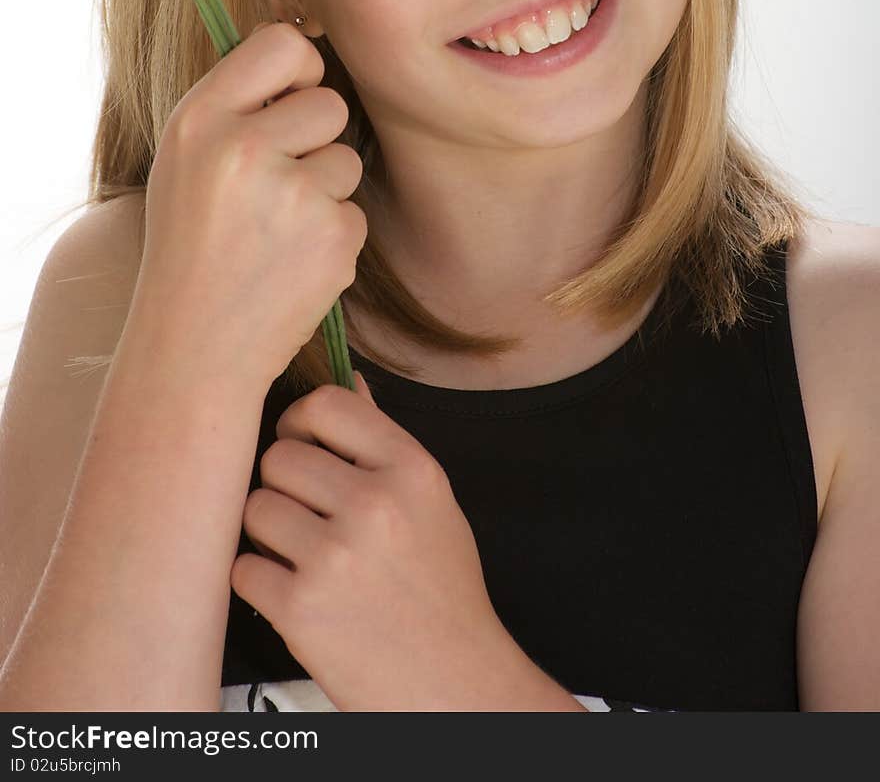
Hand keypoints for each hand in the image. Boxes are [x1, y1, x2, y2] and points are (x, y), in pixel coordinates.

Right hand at [130, 22, 366, 391]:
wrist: (193, 348)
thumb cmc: (191, 245)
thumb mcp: (185, 160)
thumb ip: (235, 105)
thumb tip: (302, 50)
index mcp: (199, 119)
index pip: (282, 44)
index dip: (300, 69)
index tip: (292, 98)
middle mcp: (243, 148)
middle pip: (328, 103)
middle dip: (314, 140)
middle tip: (274, 187)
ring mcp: (291, 194)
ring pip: (345, 159)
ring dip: (323, 192)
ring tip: (274, 232)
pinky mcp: (332, 237)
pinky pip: (354, 210)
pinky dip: (331, 237)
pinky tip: (289, 264)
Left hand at [230, 373, 514, 710]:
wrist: (454, 685)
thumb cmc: (440, 591)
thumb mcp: (431, 503)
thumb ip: (384, 444)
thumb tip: (347, 380)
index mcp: (412, 470)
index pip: (327, 404)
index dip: (301, 421)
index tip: (301, 443)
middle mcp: (375, 505)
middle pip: (279, 457)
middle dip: (284, 486)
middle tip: (306, 516)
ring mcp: (335, 558)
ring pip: (254, 508)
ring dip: (267, 533)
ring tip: (300, 556)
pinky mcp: (300, 609)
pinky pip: (243, 567)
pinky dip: (258, 582)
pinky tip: (292, 593)